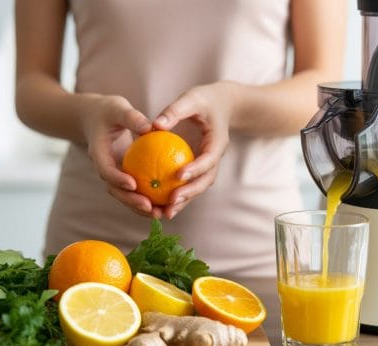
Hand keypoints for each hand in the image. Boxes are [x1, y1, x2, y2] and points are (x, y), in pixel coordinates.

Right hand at [81, 95, 163, 217]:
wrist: (95, 118)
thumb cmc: (108, 111)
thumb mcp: (118, 108)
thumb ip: (132, 117)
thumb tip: (151, 127)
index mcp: (99, 154)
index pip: (107, 170)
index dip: (118, 179)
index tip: (133, 184)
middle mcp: (105, 169)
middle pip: (116, 190)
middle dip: (132, 201)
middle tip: (150, 208)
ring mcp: (113, 175)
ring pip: (125, 196)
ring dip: (141, 208)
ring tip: (160, 214)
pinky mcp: (123, 177)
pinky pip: (134, 192)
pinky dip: (148, 200)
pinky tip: (166, 205)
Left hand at [153, 82, 234, 218]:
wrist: (223, 105)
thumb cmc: (205, 99)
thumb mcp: (192, 99)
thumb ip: (175, 111)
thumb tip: (154, 125)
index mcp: (217, 143)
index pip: (208, 159)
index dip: (196, 169)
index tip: (179, 175)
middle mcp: (214, 158)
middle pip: (205, 181)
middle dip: (190, 193)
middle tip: (171, 201)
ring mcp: (208, 165)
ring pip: (198, 187)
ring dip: (184, 201)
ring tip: (165, 213)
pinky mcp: (199, 168)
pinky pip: (189, 184)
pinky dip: (178, 196)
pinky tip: (159, 206)